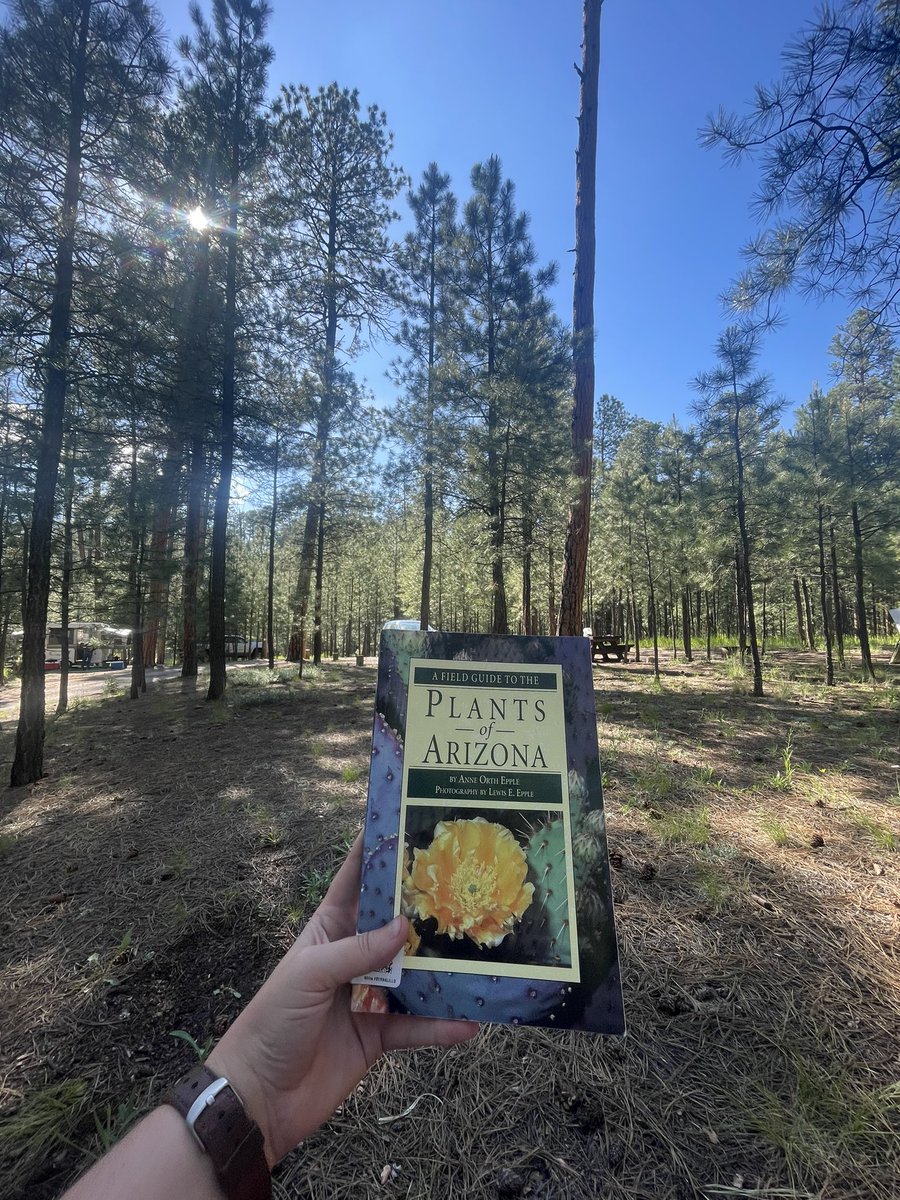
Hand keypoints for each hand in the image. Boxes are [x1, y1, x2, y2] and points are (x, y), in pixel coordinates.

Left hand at [206, 835, 477, 1164]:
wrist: (259, 1098)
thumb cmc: (272, 1022)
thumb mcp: (311, 975)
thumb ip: (359, 951)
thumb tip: (405, 926)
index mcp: (328, 931)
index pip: (355, 882)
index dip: (376, 853)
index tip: (405, 820)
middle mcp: (352, 958)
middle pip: (395, 925)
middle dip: (425, 909)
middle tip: (466, 885)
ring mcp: (367, 997)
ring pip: (413, 974)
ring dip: (443, 969)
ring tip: (480, 954)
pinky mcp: (377, 1037)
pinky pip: (416, 1026)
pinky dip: (441, 1026)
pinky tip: (469, 1023)